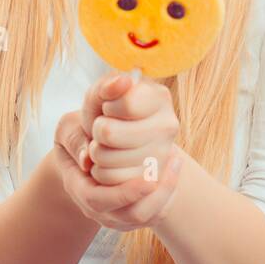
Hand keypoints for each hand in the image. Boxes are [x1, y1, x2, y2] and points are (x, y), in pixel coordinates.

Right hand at [54, 139, 184, 232]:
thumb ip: (75, 140)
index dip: (125, 193)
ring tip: (176, 158)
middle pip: (131, 215)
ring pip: (149, 217)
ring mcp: (117, 215)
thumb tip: (87, 159)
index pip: (99, 201)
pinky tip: (174, 165)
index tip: (148, 179)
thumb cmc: (77, 134)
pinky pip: (158, 212)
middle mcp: (97, 209)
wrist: (86, 149)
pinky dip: (170, 193)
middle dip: (157, 193)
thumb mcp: (68, 129)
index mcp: (78, 189)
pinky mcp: (135, 213)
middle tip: (173, 160)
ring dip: (167, 191)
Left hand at [87, 73, 179, 189]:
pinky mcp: (151, 182)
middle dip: (97, 131)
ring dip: (96, 153)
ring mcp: (162, 157)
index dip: (106, 107)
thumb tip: (124, 81)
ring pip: (107, 160)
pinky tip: (109, 163)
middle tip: (104, 128)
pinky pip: (110, 182)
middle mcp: (168, 126)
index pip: (124, 104)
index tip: (109, 107)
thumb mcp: (98, 94)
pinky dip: (101, 173)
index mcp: (160, 97)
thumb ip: (106, 86)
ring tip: (106, 146)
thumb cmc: (105, 112)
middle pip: (109, 133)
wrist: (112, 141)